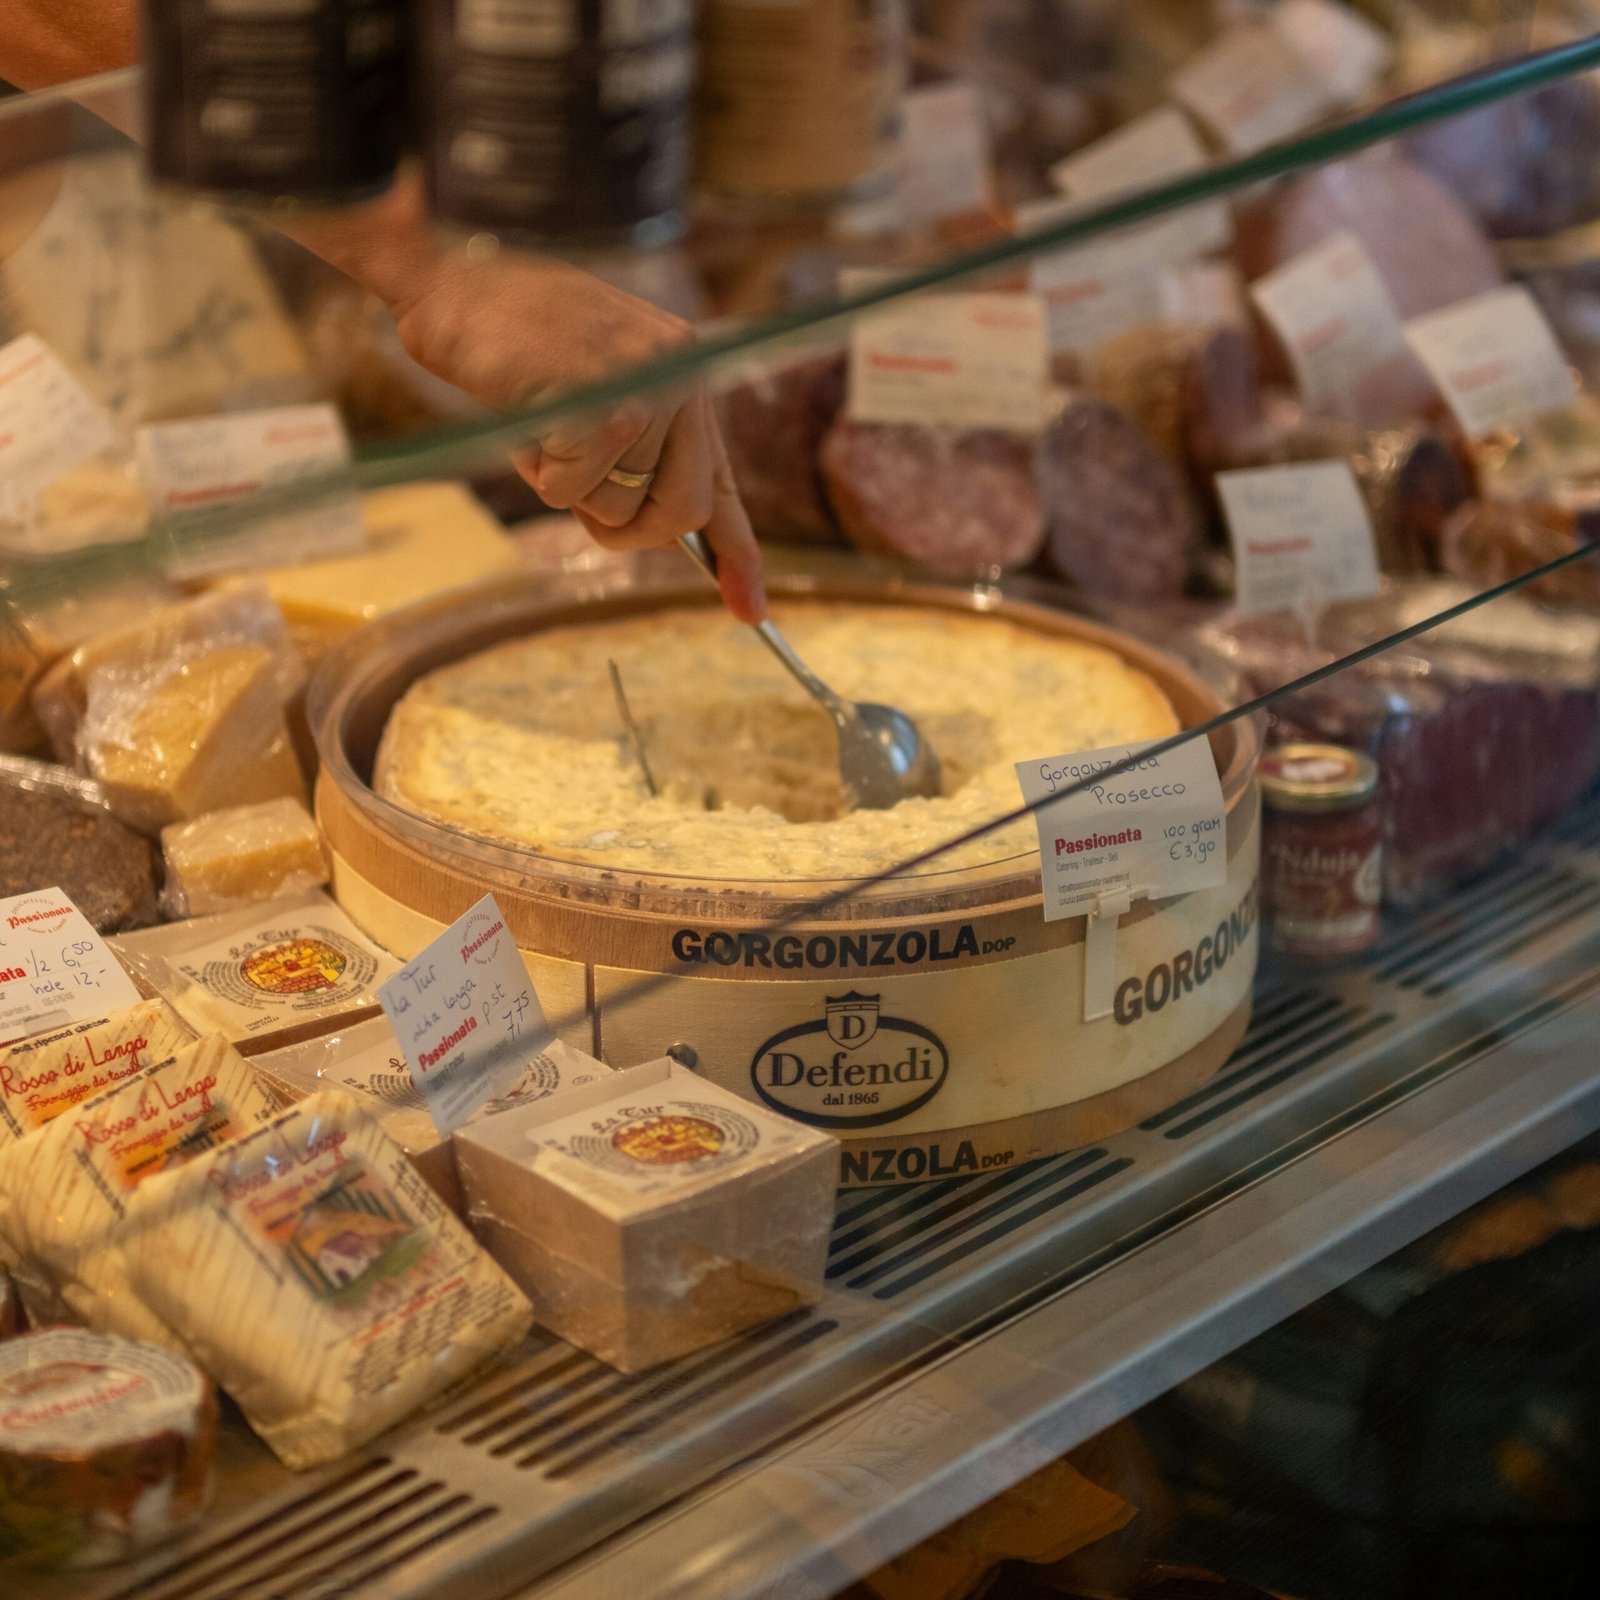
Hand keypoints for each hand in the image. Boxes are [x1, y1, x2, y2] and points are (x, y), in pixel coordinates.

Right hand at [387, 243, 766, 622]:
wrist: (449, 280)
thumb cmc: (512, 339)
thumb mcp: (594, 391)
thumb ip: (634, 452)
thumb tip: (654, 531)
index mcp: (685, 371)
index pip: (721, 480)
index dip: (736, 552)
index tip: (752, 610)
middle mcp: (679, 374)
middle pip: (683, 512)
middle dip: (631, 529)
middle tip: (582, 501)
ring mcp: (643, 386)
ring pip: (619, 505)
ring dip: (567, 488)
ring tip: (540, 427)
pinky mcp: (599, 403)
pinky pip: (570, 490)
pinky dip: (536, 471)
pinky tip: (524, 416)